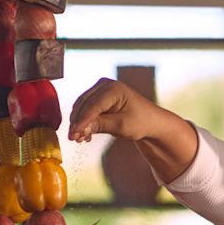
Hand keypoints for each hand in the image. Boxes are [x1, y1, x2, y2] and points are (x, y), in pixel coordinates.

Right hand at [66, 77, 199, 183]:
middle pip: (83, 105)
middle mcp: (104, 85)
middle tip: (74, 139)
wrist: (150, 122)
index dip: (81, 121)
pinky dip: (83, 122)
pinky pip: (85, 109)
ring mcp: (100, 90)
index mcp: (113, 89)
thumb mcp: (121, 126)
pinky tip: (85, 135)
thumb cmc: (140, 122)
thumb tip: (80, 129)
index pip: (92, 105)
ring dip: (79, 123)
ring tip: (79, 139)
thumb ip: (100, 125)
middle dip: (78, 123)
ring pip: (82, 107)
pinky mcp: (98, 98)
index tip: (73, 135)